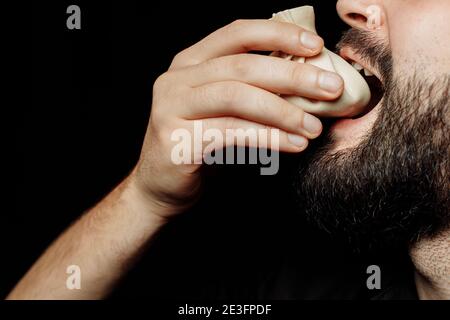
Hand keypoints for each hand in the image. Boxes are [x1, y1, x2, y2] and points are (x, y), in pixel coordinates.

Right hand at [129, 19, 343, 218]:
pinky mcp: (176, 139)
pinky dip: (268, 137)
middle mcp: (177, 78)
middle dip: (292, 76)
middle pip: (241, 66)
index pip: (237, 34)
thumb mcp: (224, 109)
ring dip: (283, 111)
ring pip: (236, 96)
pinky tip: (293, 144)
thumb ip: (252, 90)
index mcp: (191, 62)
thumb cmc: (201, 144)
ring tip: (314, 127)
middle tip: (331, 89)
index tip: (316, 46)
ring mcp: (172, 107)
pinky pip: (231, 132)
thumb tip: (309, 81)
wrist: (160, 186)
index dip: (279, 34)